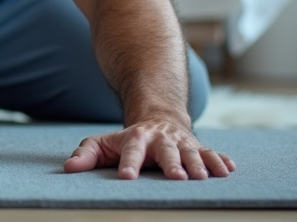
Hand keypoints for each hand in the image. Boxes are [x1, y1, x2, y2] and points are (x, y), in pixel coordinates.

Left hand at [63, 119, 234, 179]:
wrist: (156, 119)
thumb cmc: (126, 140)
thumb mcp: (103, 144)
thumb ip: (87, 154)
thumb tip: (68, 168)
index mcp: (135, 138)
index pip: (131, 151)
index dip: (128, 163)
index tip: (127, 178)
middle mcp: (160, 139)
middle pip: (166, 151)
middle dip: (173, 163)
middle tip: (178, 178)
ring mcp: (180, 143)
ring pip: (191, 152)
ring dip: (199, 164)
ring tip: (205, 177)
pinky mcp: (197, 148)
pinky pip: (210, 153)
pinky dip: (219, 161)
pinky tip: (228, 169)